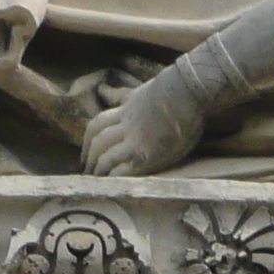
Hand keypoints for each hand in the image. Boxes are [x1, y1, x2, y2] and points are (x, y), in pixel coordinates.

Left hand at [81, 62, 205, 176]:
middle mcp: (126, 127)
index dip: (88, 139)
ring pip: (105, 158)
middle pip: (98, 142)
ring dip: (98, 170)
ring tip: (96, 180)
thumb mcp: (142, 91)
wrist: (187, 93)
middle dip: (89, 156)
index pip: (98, 125)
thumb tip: (105, 89)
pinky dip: (113, 178)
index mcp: (126, 111)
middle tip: (86, 169)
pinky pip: (122, 170)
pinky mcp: (145, 156)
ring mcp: (135, 142)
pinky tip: (111, 185)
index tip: (86, 151)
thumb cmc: (174, 91)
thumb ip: (125, 96)